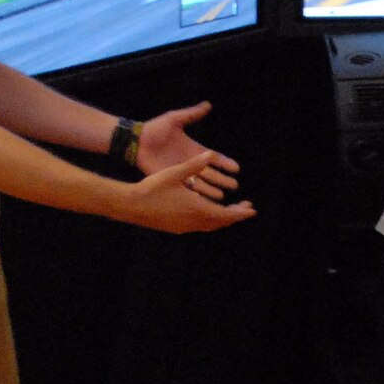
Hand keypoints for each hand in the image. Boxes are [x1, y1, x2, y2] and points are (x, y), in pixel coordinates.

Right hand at [123, 151, 256, 233]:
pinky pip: (200, 226)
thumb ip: (194, 165)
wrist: (130, 205)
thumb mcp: (174, 173)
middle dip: (235, 214)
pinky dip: (210, 220)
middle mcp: (193, 221)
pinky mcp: (176, 228)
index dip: (240, 212)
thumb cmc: (152, 187)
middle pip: (221, 221)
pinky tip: (208, 213)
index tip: (252, 210)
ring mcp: (184, 227)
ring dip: (222, 218)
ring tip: (231, 210)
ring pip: (210, 225)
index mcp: (197, 208)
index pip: (226, 214)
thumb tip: (211, 155)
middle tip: (246, 207)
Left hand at [136, 101, 239, 201]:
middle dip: (222, 179)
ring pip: (200, 183)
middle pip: (210, 173)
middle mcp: (189, 162)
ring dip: (210, 190)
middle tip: (234, 186)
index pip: (213, 157)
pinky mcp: (170, 179)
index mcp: (193, 149)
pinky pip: (185, 188)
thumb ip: (191, 114)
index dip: (225, 163)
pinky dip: (194, 195)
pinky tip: (202, 202)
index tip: (236, 168)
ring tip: (221, 198)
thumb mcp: (175, 119)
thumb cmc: (154, 129)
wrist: (136, 141)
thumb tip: (208, 105)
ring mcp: (180, 172)